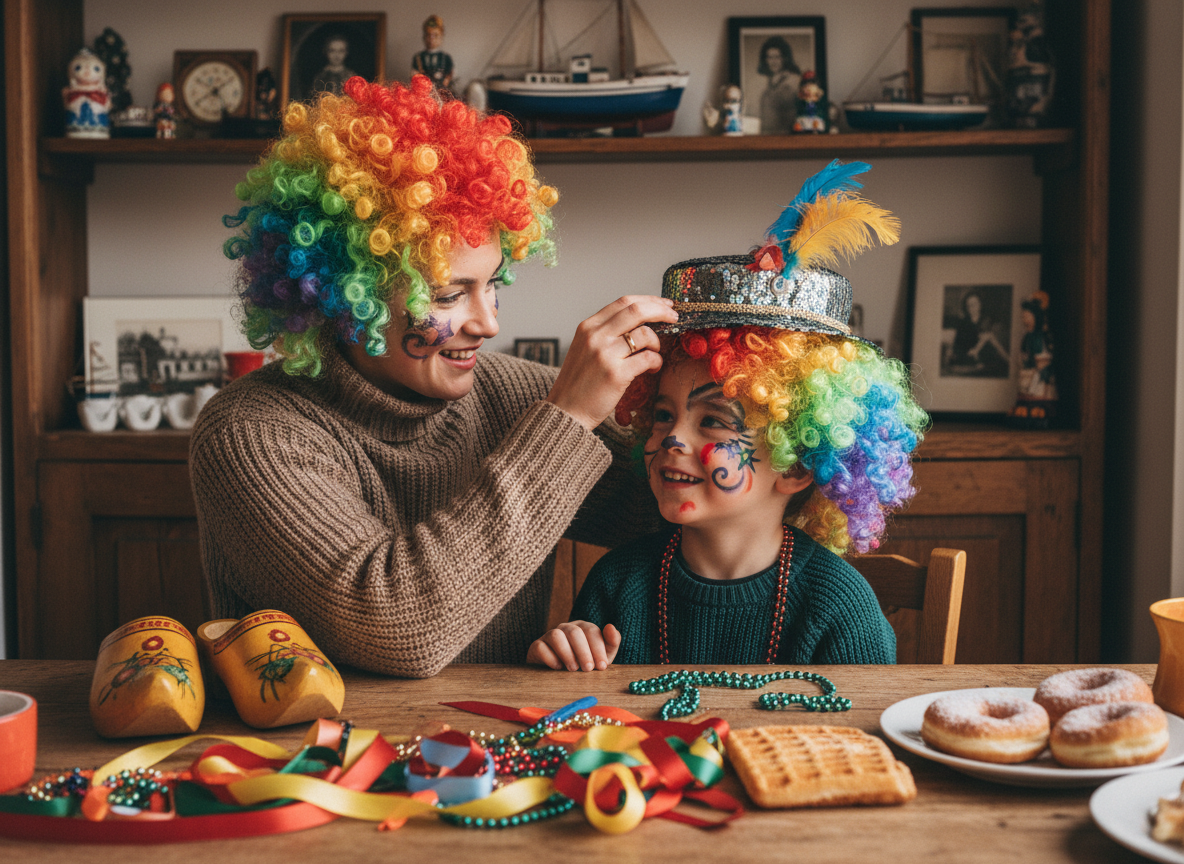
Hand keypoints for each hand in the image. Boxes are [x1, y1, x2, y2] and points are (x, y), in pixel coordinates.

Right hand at [526, 621, 621, 670]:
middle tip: (588, 669)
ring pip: (556, 635)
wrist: (560, 675)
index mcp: (583, 628)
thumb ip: (611, 642)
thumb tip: (611, 626)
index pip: (591, 631)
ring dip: (566, 653)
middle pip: (574, 632)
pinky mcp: (537, 646)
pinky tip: (558, 668)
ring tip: (573, 669)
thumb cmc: (585, 663)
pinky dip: (550, 658)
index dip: (598, 648)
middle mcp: (566, 628)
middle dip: (583, 651)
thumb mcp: (602, 656)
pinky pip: (540, 647)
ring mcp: (549, 636)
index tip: (602, 666)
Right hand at [547, 295, 677, 429]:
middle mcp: (595, 336)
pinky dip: (656, 362)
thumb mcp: (585, 348)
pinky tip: (652, 368)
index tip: (665, 305)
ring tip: (654, 354)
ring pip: (646, 334)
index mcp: (588, 327)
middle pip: (637, 310)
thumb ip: (606, 333)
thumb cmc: (579, 383)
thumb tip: (641, 322)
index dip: (649, 301)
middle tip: (675, 318)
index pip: (623, 302)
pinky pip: (649, 358)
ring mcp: (605, 354)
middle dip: (662, 311)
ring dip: (657, 343)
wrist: (566, 412)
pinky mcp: (616, 374)